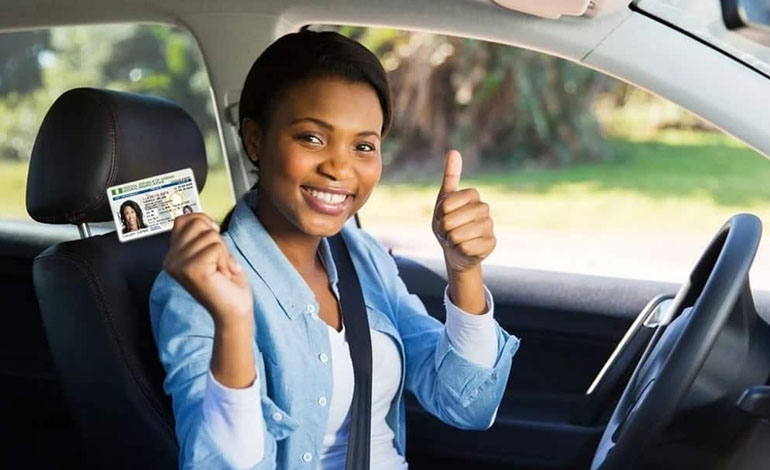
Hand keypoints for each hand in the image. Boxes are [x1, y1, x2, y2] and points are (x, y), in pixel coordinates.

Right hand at [163, 213, 252, 327]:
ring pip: (209, 235)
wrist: (234, 310)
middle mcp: (170, 260)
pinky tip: (223, 275)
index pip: (183, 220)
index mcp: (172, 255)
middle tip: (219, 261)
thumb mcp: (212, 251)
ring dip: (224, 253)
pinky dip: (226, 259)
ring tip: (221, 270)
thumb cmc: (227, 283)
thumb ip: (201, 235)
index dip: (203, 222)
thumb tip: (198, 216)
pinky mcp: (191, 270)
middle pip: (197, 224)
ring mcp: (178, 265)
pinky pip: (216, 247)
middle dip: (216, 240)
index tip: (215, 238)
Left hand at [432, 150, 495, 272]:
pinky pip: (467, 248)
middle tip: (448, 231)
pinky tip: (464, 249)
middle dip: (444, 229)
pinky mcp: (491, 244)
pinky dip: (460, 250)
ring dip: (451, 240)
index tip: (443, 216)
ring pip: (459, 235)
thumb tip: (454, 151)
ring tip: (455, 239)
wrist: (455, 250)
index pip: (447, 203)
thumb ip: (451, 177)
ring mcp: (490, 226)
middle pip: (451, 220)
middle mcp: (484, 209)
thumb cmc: (448, 223)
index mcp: (473, 195)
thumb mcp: (444, 200)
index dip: (440, 213)